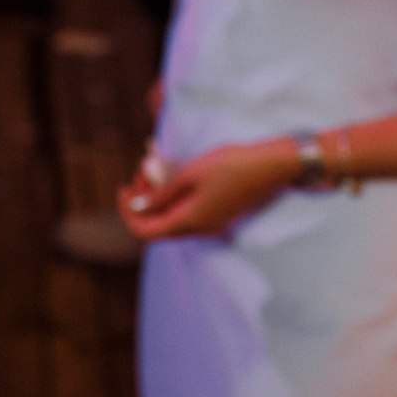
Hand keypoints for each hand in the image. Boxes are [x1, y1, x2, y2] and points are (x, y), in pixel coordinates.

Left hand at [118, 137, 294, 239]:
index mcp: (190, 222)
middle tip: (139, 172)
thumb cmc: (231, 165)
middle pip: (156, 224)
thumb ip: (160, 194)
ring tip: (152, 167)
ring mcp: (210, 223)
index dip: (128, 212)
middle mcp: (200, 229)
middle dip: (141, 200)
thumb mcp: (189, 175)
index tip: (124, 188)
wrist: (272, 165)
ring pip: (170, 217)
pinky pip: (185, 211)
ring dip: (156, 196)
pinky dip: (172, 196)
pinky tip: (170, 174)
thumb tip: (135, 206)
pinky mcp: (217, 213)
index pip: (145, 230)